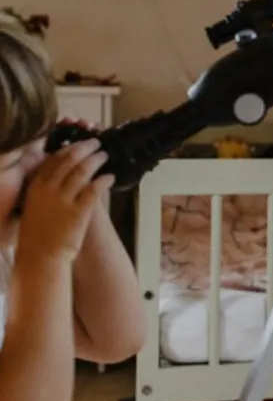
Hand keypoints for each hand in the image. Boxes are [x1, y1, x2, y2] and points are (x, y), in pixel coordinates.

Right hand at [17, 138, 113, 263]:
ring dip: (96, 160)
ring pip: (83, 171)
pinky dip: (104, 180)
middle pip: (70, 159)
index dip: (70, 148)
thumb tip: (64, 170)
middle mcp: (48, 189)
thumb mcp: (35, 203)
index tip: (80, 143)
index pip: (54, 158)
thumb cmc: (38, 231)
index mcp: (36, 186)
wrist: (40, 256)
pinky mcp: (79, 211)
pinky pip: (95, 189)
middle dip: (85, 148)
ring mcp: (63, 200)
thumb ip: (46, 186)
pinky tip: (110, 177)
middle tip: (96, 143)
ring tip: (104, 156)